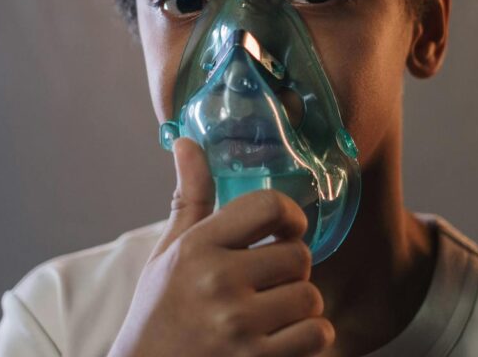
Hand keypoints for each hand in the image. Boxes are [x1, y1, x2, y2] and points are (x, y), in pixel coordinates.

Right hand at [107, 138, 334, 356]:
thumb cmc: (160, 312)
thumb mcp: (168, 252)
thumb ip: (190, 197)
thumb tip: (185, 141)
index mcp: (197, 247)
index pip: (269, 206)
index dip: (291, 216)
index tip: (286, 231)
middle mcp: (216, 281)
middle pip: (298, 256)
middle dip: (292, 272)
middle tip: (270, 285)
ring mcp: (237, 325)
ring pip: (311, 297)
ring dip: (300, 308)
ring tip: (272, 315)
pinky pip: (316, 335)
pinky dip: (309, 339)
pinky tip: (283, 340)